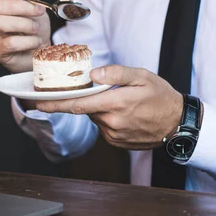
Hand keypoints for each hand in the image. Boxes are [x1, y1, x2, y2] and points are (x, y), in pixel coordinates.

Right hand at [0, 0, 50, 72]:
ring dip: (25, 24)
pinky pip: (10, 42)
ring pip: (0, 23)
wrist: (40, 50)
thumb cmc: (34, 28)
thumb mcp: (32, 8)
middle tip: (39, 12)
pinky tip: (35, 42)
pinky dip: (28, 41)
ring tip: (35, 29)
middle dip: (23, 7)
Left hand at [36, 65, 183, 149]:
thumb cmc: (161, 96)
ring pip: (94, 117)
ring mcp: (113, 135)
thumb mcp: (142, 76)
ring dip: (98, 108)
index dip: (55, 104)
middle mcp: (111, 122)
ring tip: (120, 101)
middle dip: (83, 99)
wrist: (178, 124)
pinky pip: (102, 126)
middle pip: (85, 109)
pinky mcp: (116, 142)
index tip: (37, 103)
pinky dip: (106, 117)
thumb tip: (92, 75)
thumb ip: (116, 73)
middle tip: (91, 89)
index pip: (78, 104)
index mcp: (116, 104)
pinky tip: (123, 113)